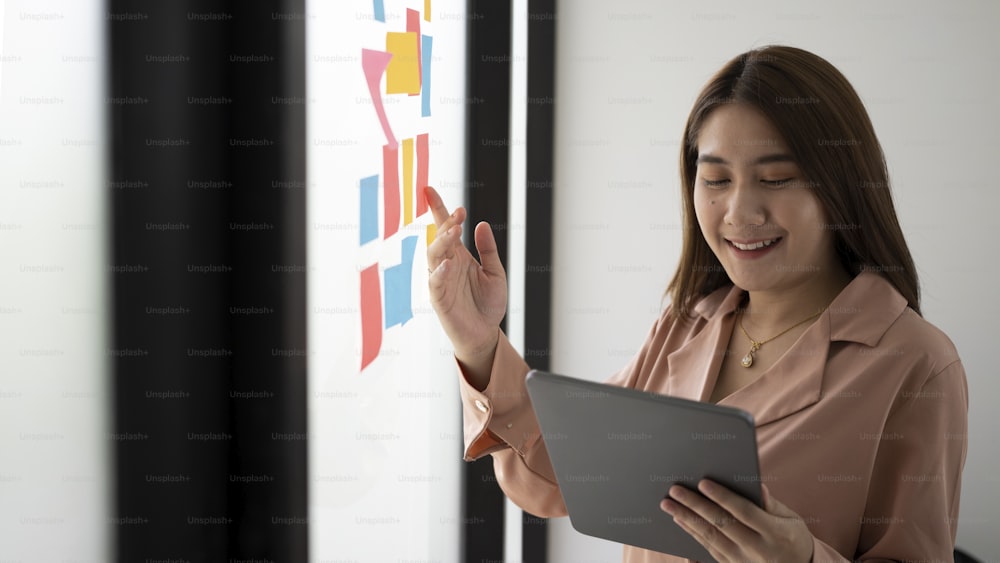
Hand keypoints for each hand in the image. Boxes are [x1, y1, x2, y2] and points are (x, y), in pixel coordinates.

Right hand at [425, 186, 506, 385]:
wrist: (485, 334)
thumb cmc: (487, 304)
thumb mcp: (495, 272)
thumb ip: (488, 250)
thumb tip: (481, 224)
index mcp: (459, 254)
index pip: (444, 227)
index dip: (437, 209)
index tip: (429, 190)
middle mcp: (447, 264)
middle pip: (439, 237)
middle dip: (445, 223)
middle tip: (459, 214)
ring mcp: (441, 280)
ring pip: (433, 255)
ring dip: (442, 242)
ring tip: (455, 230)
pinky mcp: (439, 298)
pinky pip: (435, 282)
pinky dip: (440, 271)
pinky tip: (449, 263)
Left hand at [661, 480, 813, 562]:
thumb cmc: (793, 538)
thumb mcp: (792, 520)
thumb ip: (772, 504)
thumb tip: (757, 486)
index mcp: (776, 533)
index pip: (744, 512)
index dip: (723, 497)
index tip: (703, 483)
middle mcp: (758, 549)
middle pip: (721, 524)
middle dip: (695, 506)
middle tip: (674, 490)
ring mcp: (744, 561)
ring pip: (711, 538)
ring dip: (687, 520)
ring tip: (669, 505)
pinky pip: (710, 549)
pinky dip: (693, 534)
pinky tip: (681, 520)